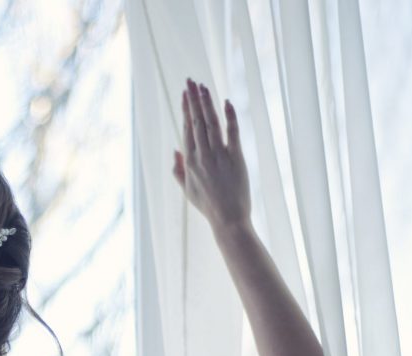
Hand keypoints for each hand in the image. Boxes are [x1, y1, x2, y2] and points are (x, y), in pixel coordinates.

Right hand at [172, 78, 250, 229]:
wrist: (228, 218)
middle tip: (191, 81)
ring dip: (207, 103)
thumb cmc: (207, 205)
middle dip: (194, 99)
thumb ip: (178, 169)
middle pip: (197, 121)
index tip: (185, 93)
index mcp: (190, 162)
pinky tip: (227, 102)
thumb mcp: (186, 189)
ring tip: (204, 87)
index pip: (186, 128)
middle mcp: (202, 156)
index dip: (186, 109)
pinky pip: (232, 133)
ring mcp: (219, 156)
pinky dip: (230, 116)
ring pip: (211, 123)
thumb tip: (175, 149)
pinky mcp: (236, 158)